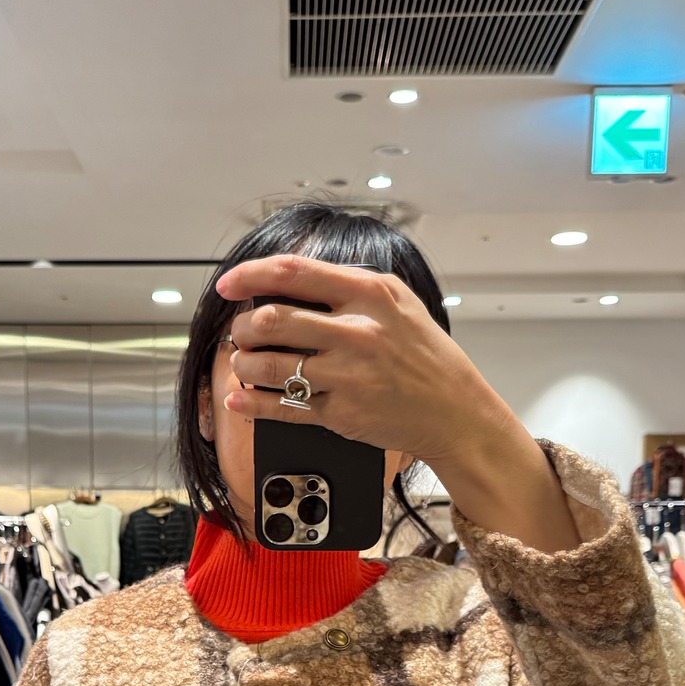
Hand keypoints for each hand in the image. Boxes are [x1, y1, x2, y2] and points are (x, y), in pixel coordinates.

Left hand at [217, 252, 526, 472]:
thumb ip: (350, 287)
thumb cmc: (426, 356)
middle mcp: (358, 331)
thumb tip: (291, 282)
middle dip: (242, 328)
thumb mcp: (399, 303)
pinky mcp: (342, 413)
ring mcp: (349, 374)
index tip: (228, 285)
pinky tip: (240, 398)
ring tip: (244, 362)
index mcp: (369, 294)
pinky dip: (252, 403)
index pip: (294, 272)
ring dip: (244, 363)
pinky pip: (282, 406)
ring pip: (270, 364)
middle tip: (240, 333)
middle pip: (272, 320)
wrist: (456, 411)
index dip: (250, 276)